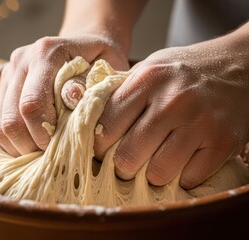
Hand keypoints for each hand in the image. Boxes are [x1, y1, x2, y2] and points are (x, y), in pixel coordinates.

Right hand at [0, 35, 128, 155]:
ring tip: (44, 150)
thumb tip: (72, 97)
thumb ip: (91, 85)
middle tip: (54, 153)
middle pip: (11, 120)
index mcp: (46, 53)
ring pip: (0, 126)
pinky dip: (14, 142)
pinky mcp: (3, 87)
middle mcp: (21, 60)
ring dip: (21, 147)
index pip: (32, 105)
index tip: (62, 147)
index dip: (44, 135)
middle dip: (32, 146)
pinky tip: (35, 142)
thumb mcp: (107, 71)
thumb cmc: (102, 64)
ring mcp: (9, 73)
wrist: (86, 45)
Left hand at [95, 43, 248, 188]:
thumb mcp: (150, 68)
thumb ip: (122, 93)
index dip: (98, 145)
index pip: (106, 126)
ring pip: (157, 173)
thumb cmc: (186, 70)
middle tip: (124, 164)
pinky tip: (181, 162)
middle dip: (121, 167)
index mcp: (147, 80)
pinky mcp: (223, 143)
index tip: (100, 151)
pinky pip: (189, 179)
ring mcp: (200, 123)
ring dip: (151, 175)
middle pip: (127, 156)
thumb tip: (89, 123)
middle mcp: (172, 101)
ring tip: (153, 163)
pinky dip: (182, 177)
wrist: (241, 64)